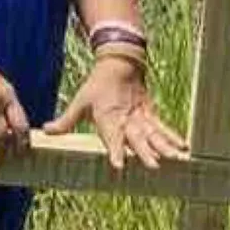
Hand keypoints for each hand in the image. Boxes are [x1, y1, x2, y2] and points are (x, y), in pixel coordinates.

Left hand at [41, 56, 188, 169]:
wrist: (120, 62)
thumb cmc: (98, 85)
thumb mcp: (80, 101)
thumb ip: (66, 120)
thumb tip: (45, 132)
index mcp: (109, 117)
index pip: (112, 137)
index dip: (115, 152)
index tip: (119, 166)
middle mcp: (127, 118)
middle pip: (138, 138)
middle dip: (146, 152)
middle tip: (154, 166)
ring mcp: (141, 116)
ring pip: (155, 133)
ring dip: (165, 146)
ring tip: (176, 159)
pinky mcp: (150, 113)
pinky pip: (163, 127)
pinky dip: (173, 137)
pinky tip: (183, 148)